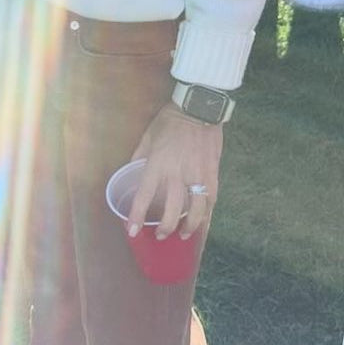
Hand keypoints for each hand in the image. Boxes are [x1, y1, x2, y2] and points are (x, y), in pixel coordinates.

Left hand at [127, 104, 222, 240]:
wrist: (199, 109)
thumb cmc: (169, 121)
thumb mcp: (147, 136)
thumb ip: (139, 156)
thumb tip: (130, 171)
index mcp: (158, 164)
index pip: (144, 196)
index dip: (136, 216)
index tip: (131, 231)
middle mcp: (177, 174)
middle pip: (171, 211)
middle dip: (165, 228)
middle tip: (160, 236)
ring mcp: (198, 176)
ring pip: (195, 212)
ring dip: (188, 228)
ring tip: (183, 235)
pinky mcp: (213, 175)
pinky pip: (210, 201)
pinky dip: (205, 215)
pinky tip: (201, 221)